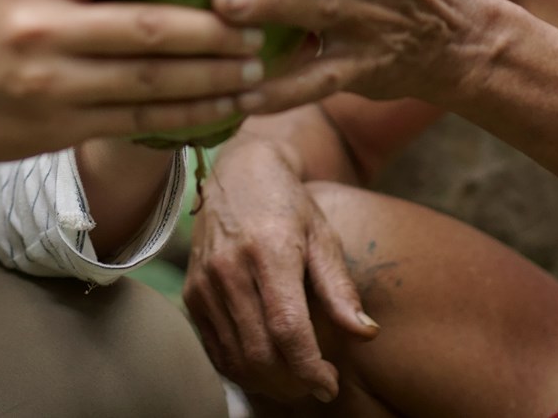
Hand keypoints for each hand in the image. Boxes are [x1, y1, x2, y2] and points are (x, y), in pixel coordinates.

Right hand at [0, 0, 267, 165]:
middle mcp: (45, 33)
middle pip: (145, 27)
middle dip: (211, 26)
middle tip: (257, 18)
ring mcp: (57, 86)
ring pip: (151, 79)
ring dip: (212, 73)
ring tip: (255, 61)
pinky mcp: (66, 127)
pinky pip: (140, 121)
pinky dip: (189, 114)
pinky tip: (226, 104)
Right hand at [183, 136, 377, 402]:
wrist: (239, 173)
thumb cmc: (288, 205)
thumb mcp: (323, 236)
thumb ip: (340, 288)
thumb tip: (365, 334)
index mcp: (269, 251)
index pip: (287, 327)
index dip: (309, 367)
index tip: (330, 385)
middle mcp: (230, 269)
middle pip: (258, 350)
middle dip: (292, 381)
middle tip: (317, 383)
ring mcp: (205, 282)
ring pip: (235, 355)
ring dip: (268, 381)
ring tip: (295, 379)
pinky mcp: (192, 292)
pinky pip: (214, 347)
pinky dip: (241, 367)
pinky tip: (266, 365)